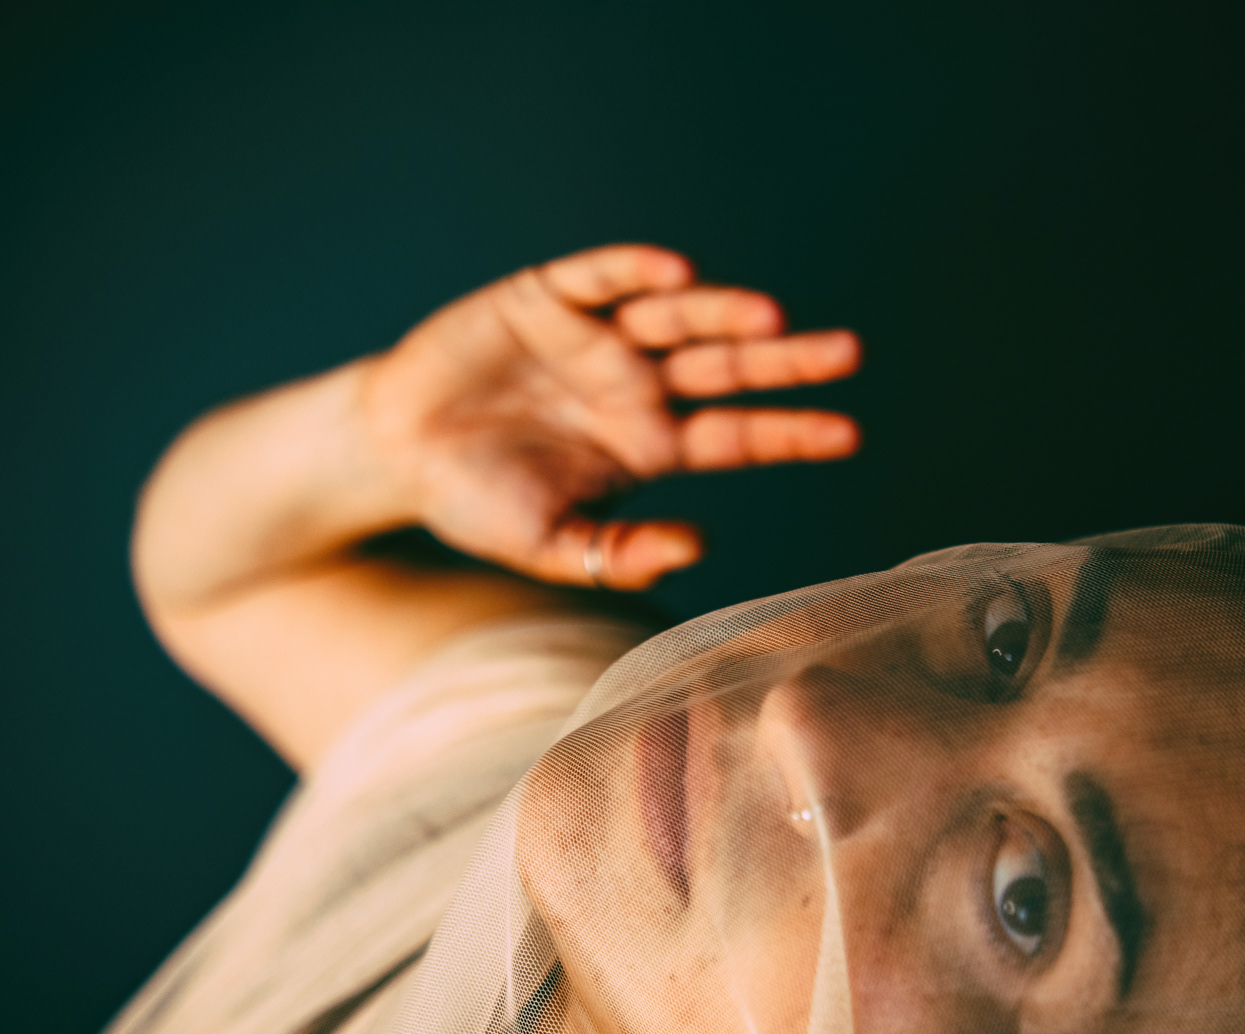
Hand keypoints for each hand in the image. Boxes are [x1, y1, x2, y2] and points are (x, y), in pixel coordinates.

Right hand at [358, 244, 860, 588]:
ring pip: (677, 317)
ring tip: (770, 317)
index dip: (791, 431)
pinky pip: (601, 277)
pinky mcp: (547, 299)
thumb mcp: (551, 547)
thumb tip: (699, 547)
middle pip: (726, 365)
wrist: (395, 454)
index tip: (849, 433)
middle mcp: (635, 384)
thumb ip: (619, 552)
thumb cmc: (478, 503)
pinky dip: (636, 270)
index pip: (736, 435)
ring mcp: (596, 339)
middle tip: (849, 352)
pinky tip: (675, 274)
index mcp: (647, 444)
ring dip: (722, 311)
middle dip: (785, 359)